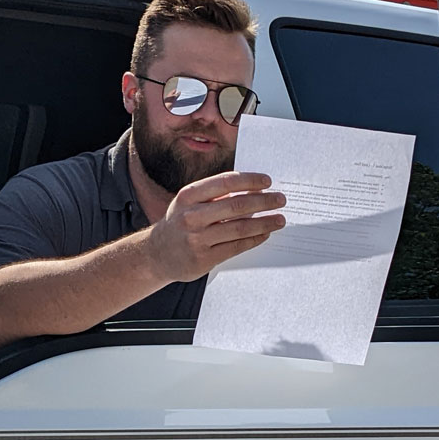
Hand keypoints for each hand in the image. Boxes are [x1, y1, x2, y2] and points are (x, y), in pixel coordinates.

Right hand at [146, 171, 285, 283]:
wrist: (158, 254)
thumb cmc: (180, 223)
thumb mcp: (189, 203)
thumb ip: (215, 196)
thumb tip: (252, 190)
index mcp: (188, 196)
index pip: (225, 183)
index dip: (249, 181)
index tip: (267, 182)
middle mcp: (191, 216)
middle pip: (236, 205)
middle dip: (263, 201)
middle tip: (280, 199)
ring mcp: (197, 239)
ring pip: (240, 228)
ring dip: (264, 222)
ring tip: (280, 219)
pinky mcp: (204, 258)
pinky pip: (236, 247)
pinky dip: (254, 239)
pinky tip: (265, 234)